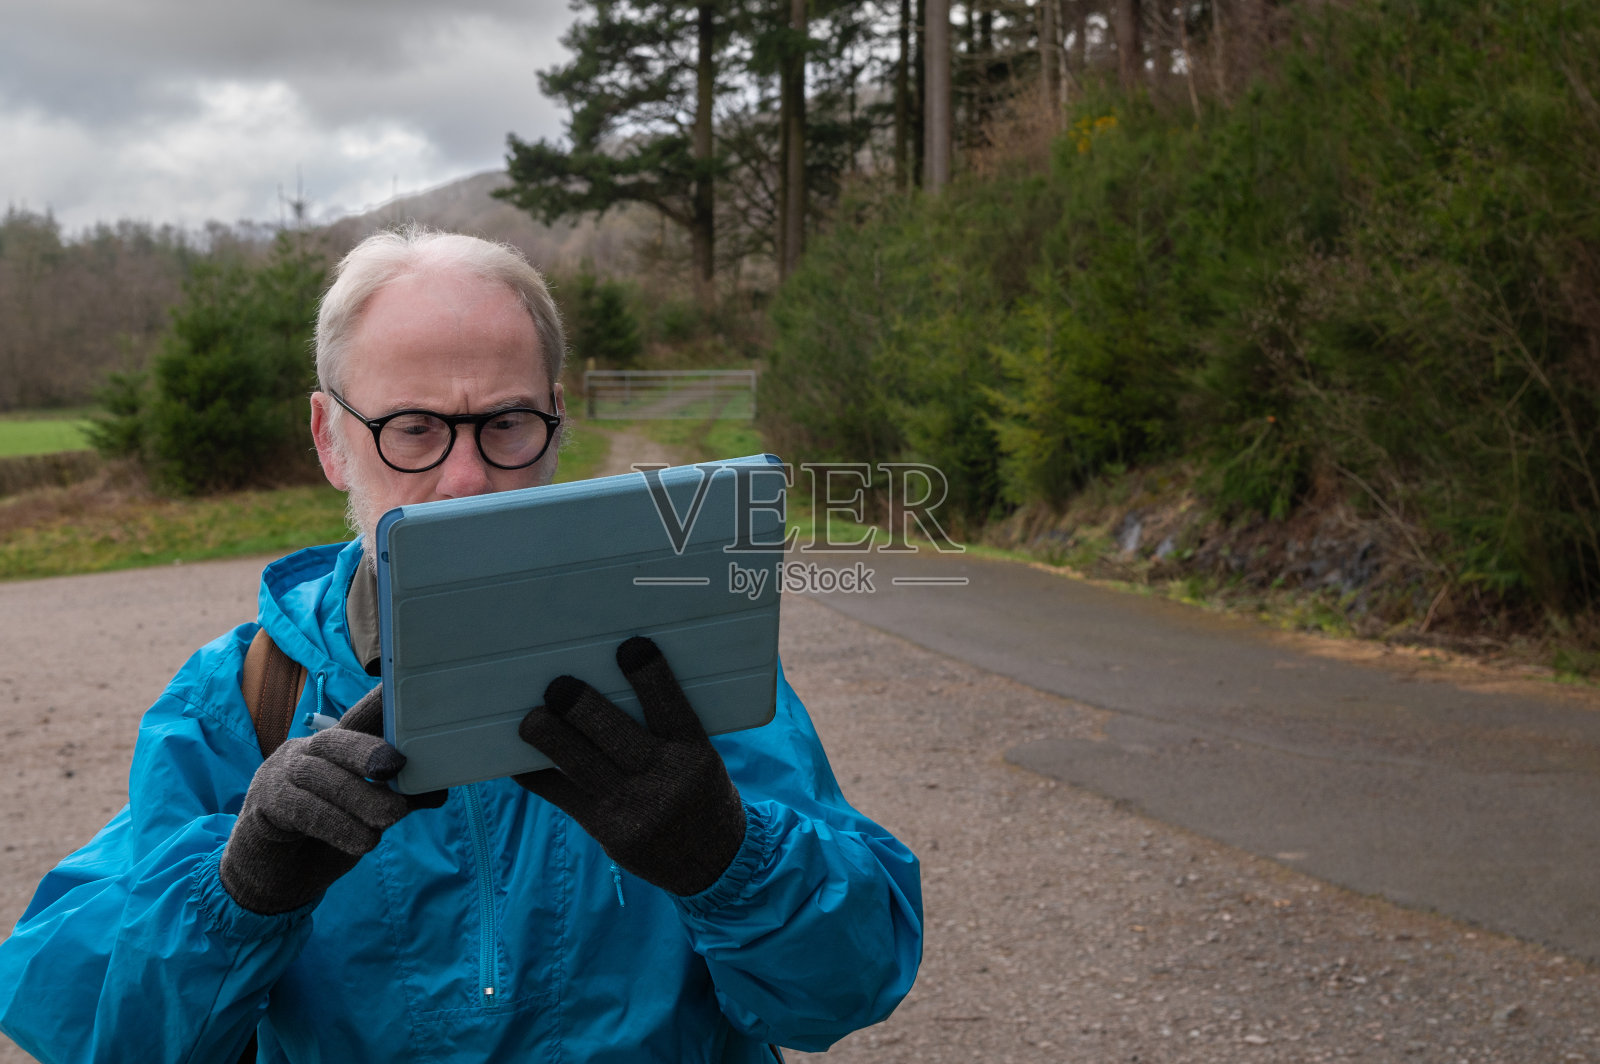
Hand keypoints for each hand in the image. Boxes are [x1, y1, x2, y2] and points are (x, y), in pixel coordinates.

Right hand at [220, 687, 445, 914]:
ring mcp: (278, 776)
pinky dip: (335, 824)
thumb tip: (437, 789)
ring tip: (392, 817)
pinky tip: (362, 841)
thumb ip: (394, 799)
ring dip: (359, 797)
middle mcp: (304, 753)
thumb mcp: (364, 818)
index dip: (377, 703)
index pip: (357, 719)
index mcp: (333, 750)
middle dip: (366, 749)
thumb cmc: (325, 840)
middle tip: (396, 766)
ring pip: (319, 776)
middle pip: (334, 741)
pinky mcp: (263, 806)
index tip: (400, 689)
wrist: (274, 882)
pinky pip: (300, 809)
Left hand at [515, 636, 746, 896]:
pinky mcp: (607, 830)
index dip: (651, 676)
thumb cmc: (701, 792)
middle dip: (581, 707)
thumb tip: (605, 688)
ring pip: (581, 765)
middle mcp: (664, 779)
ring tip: (530, 720)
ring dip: (550, 738)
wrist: (713, 861)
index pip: (671, 707)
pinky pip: (563, 797)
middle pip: (614, 735)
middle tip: (558, 686)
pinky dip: (537, 775)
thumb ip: (666, 730)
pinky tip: (518, 760)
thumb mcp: (702, 758)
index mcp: (695, 753)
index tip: (630, 647)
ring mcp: (633, 808)